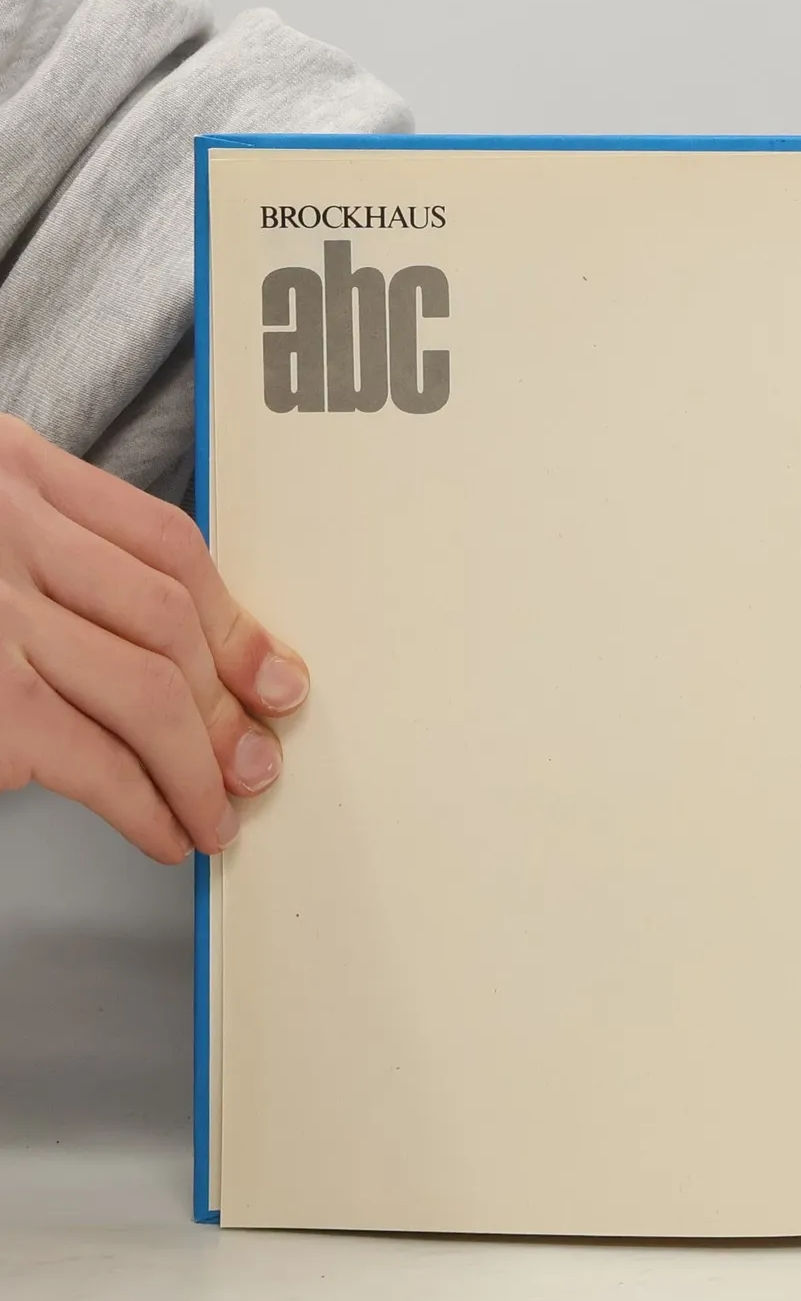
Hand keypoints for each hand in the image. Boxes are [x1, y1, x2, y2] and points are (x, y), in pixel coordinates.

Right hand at [0, 415, 307, 862]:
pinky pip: (93, 757)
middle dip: (229, 702)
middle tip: (257, 760)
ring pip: (148, 689)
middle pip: (169, 618)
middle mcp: (1, 526)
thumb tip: (189, 655)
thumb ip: (59, 559)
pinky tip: (162, 831)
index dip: (235, 622)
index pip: (167, 543)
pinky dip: (146, 805)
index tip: (273, 678)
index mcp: (8, 468)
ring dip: (200, 766)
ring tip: (215, 812)